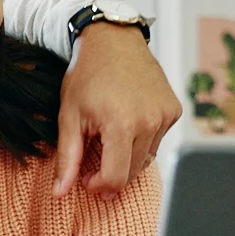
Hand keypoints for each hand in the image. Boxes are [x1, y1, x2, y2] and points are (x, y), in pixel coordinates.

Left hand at [57, 22, 179, 196]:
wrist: (112, 42)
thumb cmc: (86, 77)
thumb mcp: (68, 116)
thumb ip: (67, 158)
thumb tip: (60, 193)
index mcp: (122, 125)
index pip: (116, 177)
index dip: (99, 186)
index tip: (86, 180)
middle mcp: (150, 122)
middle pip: (133, 171)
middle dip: (111, 174)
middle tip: (92, 166)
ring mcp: (166, 116)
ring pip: (147, 157)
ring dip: (127, 157)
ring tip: (107, 140)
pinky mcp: (175, 110)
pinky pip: (158, 139)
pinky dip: (142, 140)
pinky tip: (126, 125)